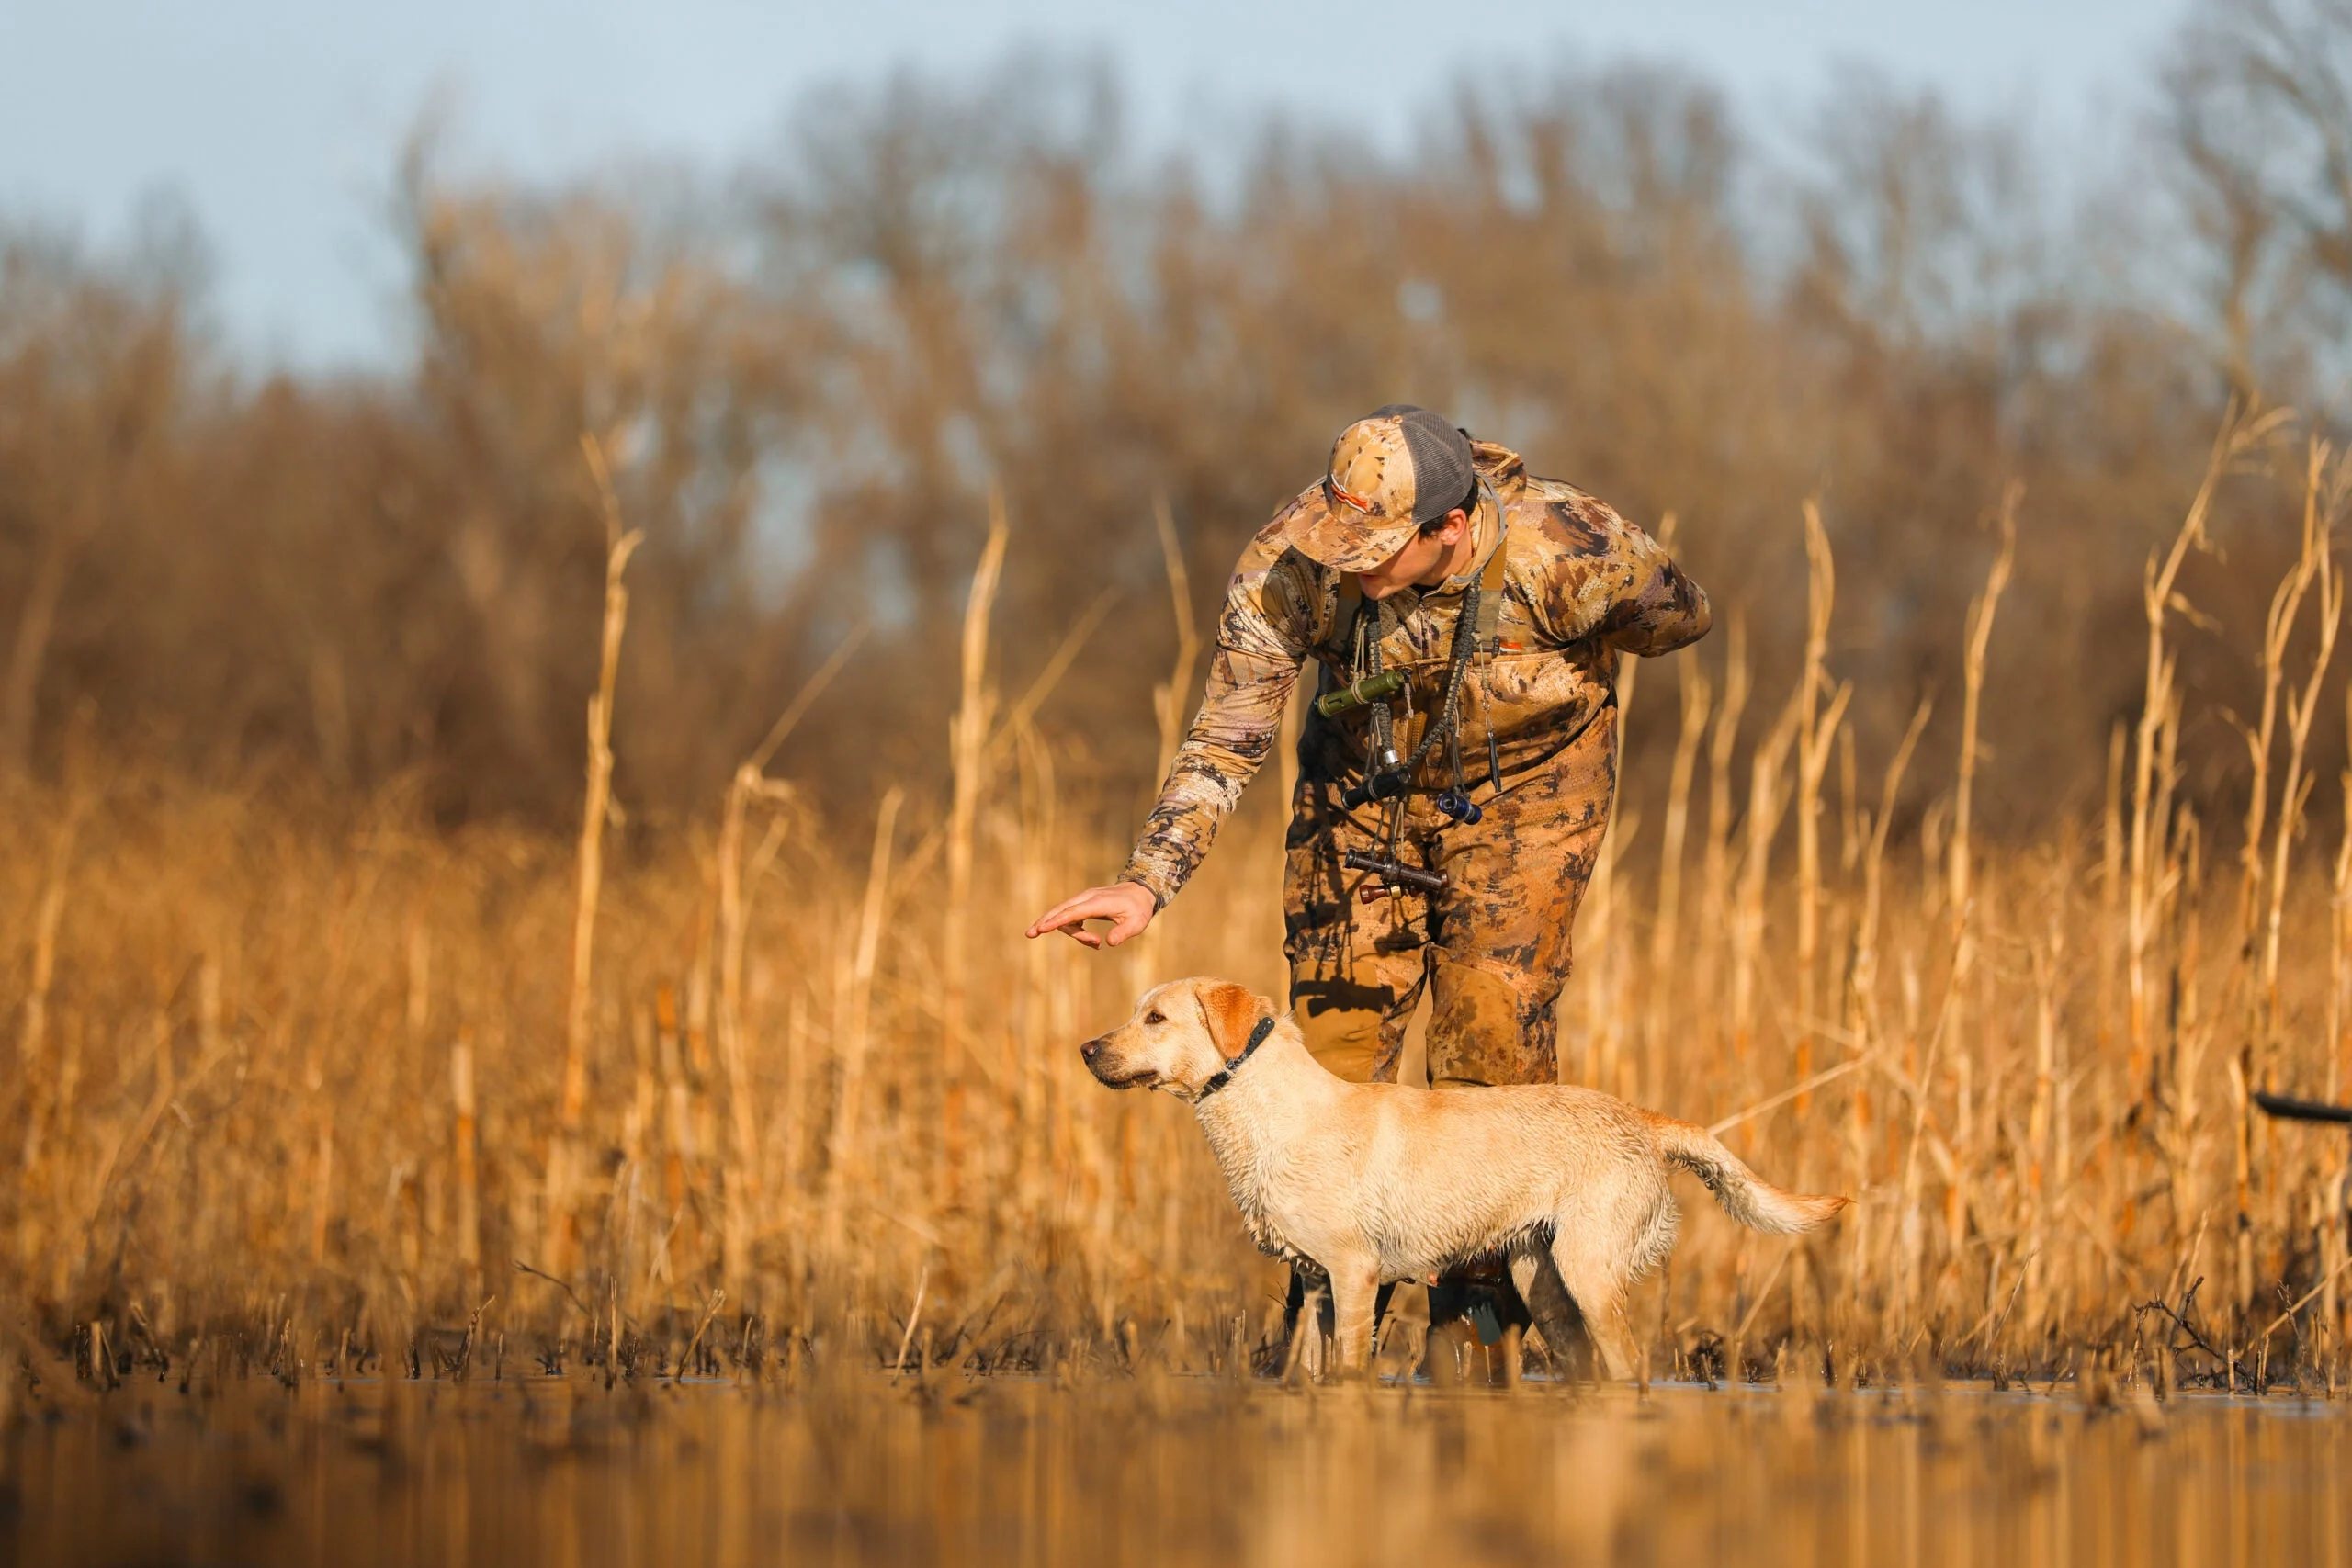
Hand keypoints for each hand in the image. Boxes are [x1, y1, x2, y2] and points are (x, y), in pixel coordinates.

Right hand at [1025, 880, 1157, 949]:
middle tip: (1030, 934)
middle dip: (1045, 922)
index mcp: (1097, 902)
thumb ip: (1124, 932)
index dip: (1056, 921)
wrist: (1140, 892)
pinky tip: (1091, 939)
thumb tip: (1109, 942)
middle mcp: (1087, 898)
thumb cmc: (1139, 909)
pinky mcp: (1084, 903)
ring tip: (1096, 944)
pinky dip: (1075, 930)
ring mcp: (1084, 899)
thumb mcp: (1137, 923)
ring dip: (1074, 934)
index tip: (1041, 929)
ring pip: (1065, 915)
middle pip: (1060, 910)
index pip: (1072, 912)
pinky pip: (1071, 917)